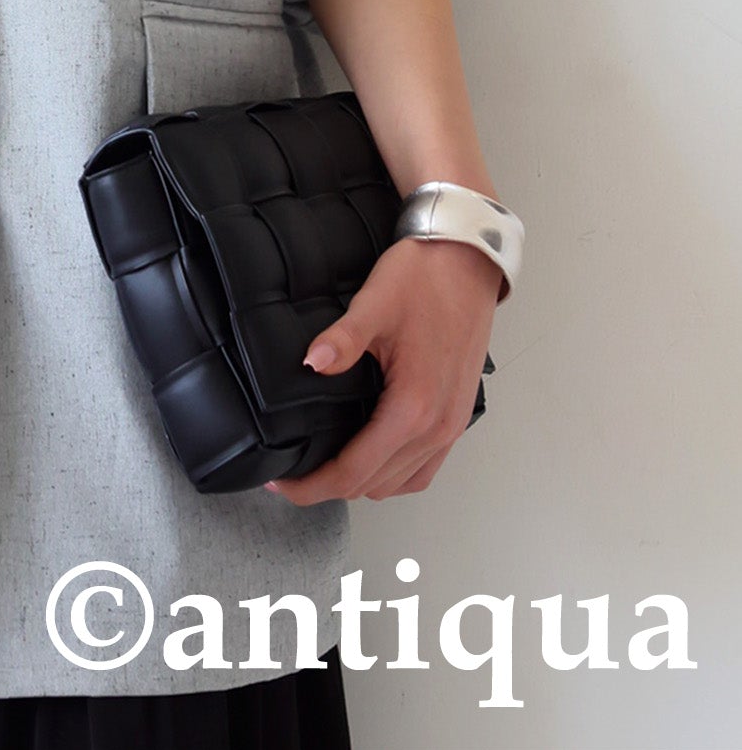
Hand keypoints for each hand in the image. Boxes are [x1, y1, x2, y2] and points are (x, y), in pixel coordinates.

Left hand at [264, 236, 500, 504]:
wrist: (468, 262)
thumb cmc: (426, 279)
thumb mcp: (375, 304)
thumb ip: (342, 340)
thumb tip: (310, 364)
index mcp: (413, 408)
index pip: (354, 472)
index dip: (313, 485)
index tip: (281, 484)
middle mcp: (437, 427)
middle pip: (374, 485)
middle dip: (329, 487)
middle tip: (293, 474)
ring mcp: (451, 425)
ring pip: (399, 483)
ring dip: (361, 483)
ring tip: (323, 467)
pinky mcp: (456, 415)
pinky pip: (423, 468)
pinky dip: (393, 474)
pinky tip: (369, 456)